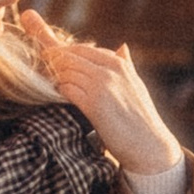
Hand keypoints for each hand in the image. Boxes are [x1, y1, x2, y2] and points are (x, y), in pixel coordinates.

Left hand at [18, 11, 180, 179]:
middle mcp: (110, 70)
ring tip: (53, 87)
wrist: (150, 146)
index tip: (46, 52)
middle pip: (68, 56)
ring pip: (65, 71)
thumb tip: (122, 46)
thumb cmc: (140, 117)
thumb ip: (126, 64)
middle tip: (44, 73)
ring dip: (55, 79)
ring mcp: (102, 85)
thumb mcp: (135, 85)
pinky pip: (67, 88)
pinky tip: (61, 98)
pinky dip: (60, 92)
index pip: (79, 48)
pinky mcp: (94, 104)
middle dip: (52, 63)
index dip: (60, 53)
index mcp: (118, 63)